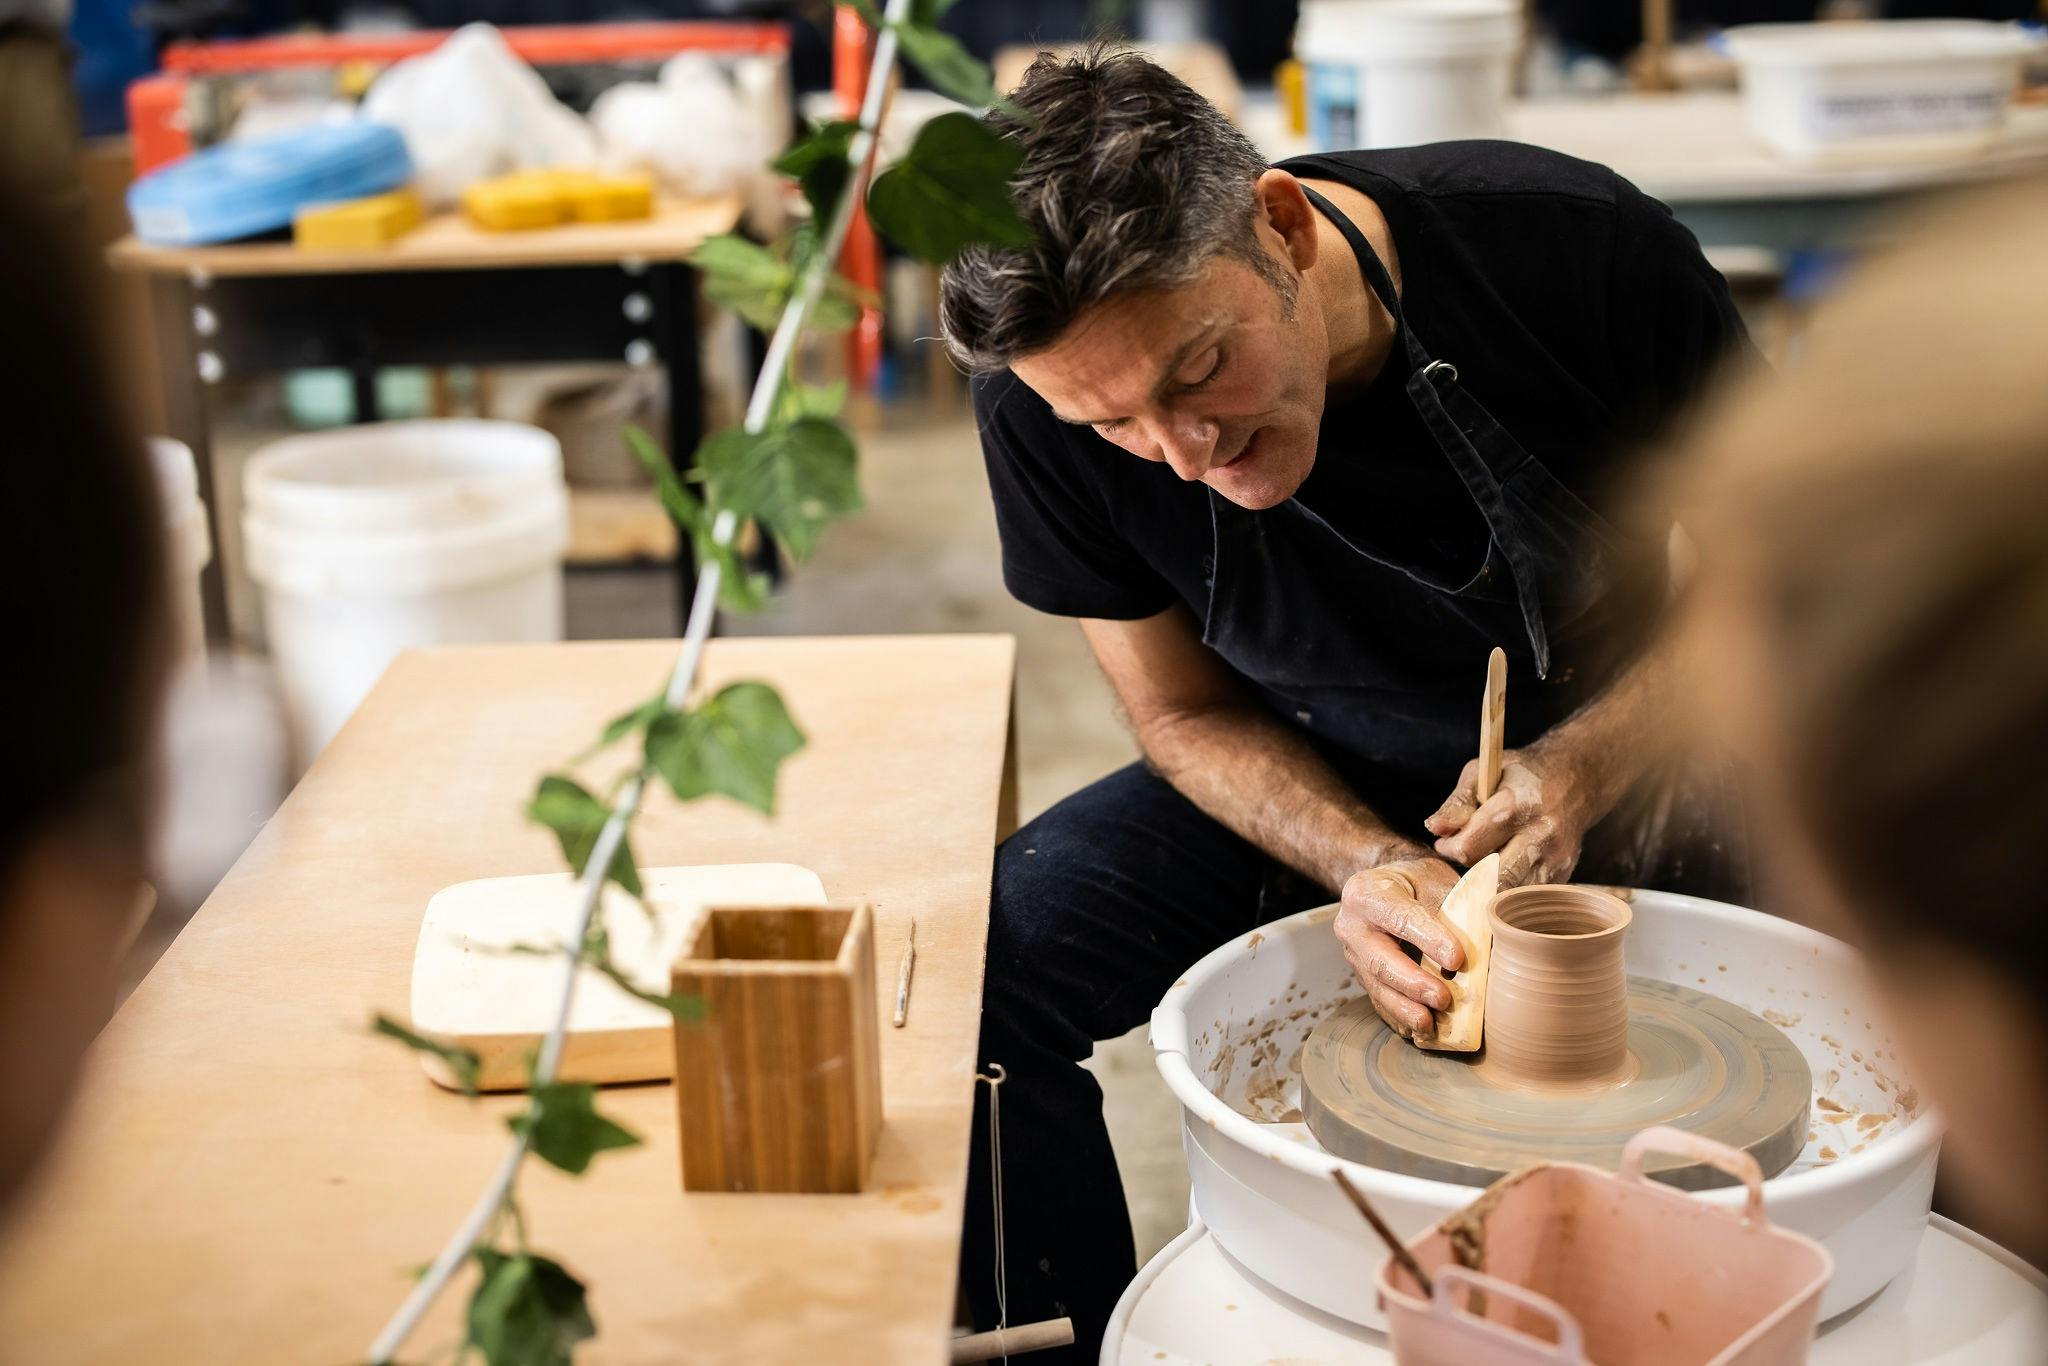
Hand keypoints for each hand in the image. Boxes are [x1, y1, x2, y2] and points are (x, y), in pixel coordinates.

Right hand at [1333, 855, 1463, 1039]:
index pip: (1398, 917)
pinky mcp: (1362, 977)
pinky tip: (1418, 1030)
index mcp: (1366, 893)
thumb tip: (1485, 942)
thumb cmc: (1415, 881)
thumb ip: (1450, 907)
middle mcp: (1351, 926)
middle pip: (1379, 960)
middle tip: (1443, 999)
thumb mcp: (1432, 879)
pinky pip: (1378, 1000)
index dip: (1427, 939)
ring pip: (1376, 986)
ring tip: (1430, 1023)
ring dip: (1404, 1008)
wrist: (1387, 886)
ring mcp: (1353, 955)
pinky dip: (1399, 1016)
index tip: (1456, 959)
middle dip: (1412, 983)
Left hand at [1424, 741, 1600, 887]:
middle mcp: (1538, 835)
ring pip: (1510, 893)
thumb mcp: (1482, 773)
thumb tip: (1434, 829)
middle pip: (1491, 878)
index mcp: (1513, 807)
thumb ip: (1456, 804)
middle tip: (1464, 858)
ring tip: (1484, 864)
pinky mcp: (1564, 873)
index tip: (1446, 842)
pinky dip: (1510, 890)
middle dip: (1469, 872)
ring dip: (1490, 886)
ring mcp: (1555, 858)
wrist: (1574, 779)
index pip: (1469, 848)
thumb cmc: (1519, 776)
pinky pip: (1528, 895)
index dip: (1449, 848)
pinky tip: (1504, 871)